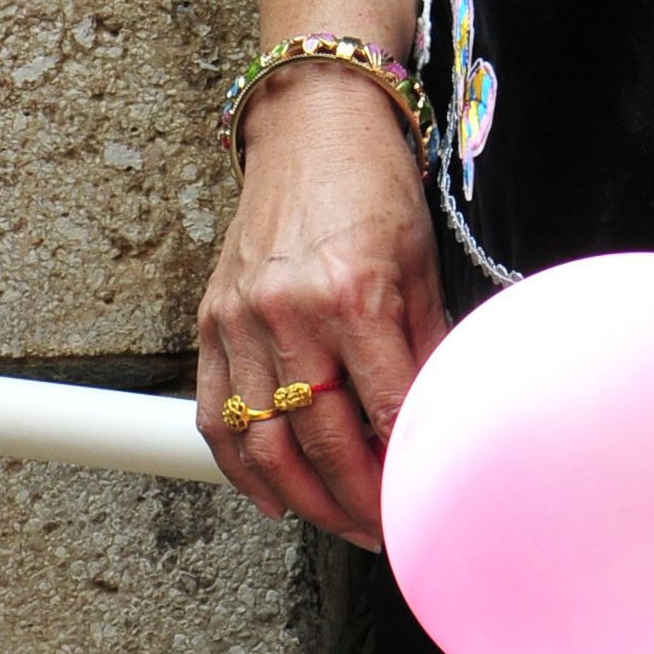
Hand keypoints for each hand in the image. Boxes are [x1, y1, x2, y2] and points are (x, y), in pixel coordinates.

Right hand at [196, 65, 448, 551]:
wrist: (312, 124)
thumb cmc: (375, 186)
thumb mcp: (423, 261)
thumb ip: (429, 346)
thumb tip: (443, 421)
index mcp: (355, 294)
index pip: (384, 414)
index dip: (404, 472)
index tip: (423, 505)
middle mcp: (291, 311)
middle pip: (320, 443)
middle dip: (356, 502)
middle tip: (385, 530)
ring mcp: (241, 319)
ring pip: (264, 446)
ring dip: (304, 501)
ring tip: (340, 522)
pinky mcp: (211, 321)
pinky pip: (217, 418)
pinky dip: (242, 469)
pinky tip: (273, 496)